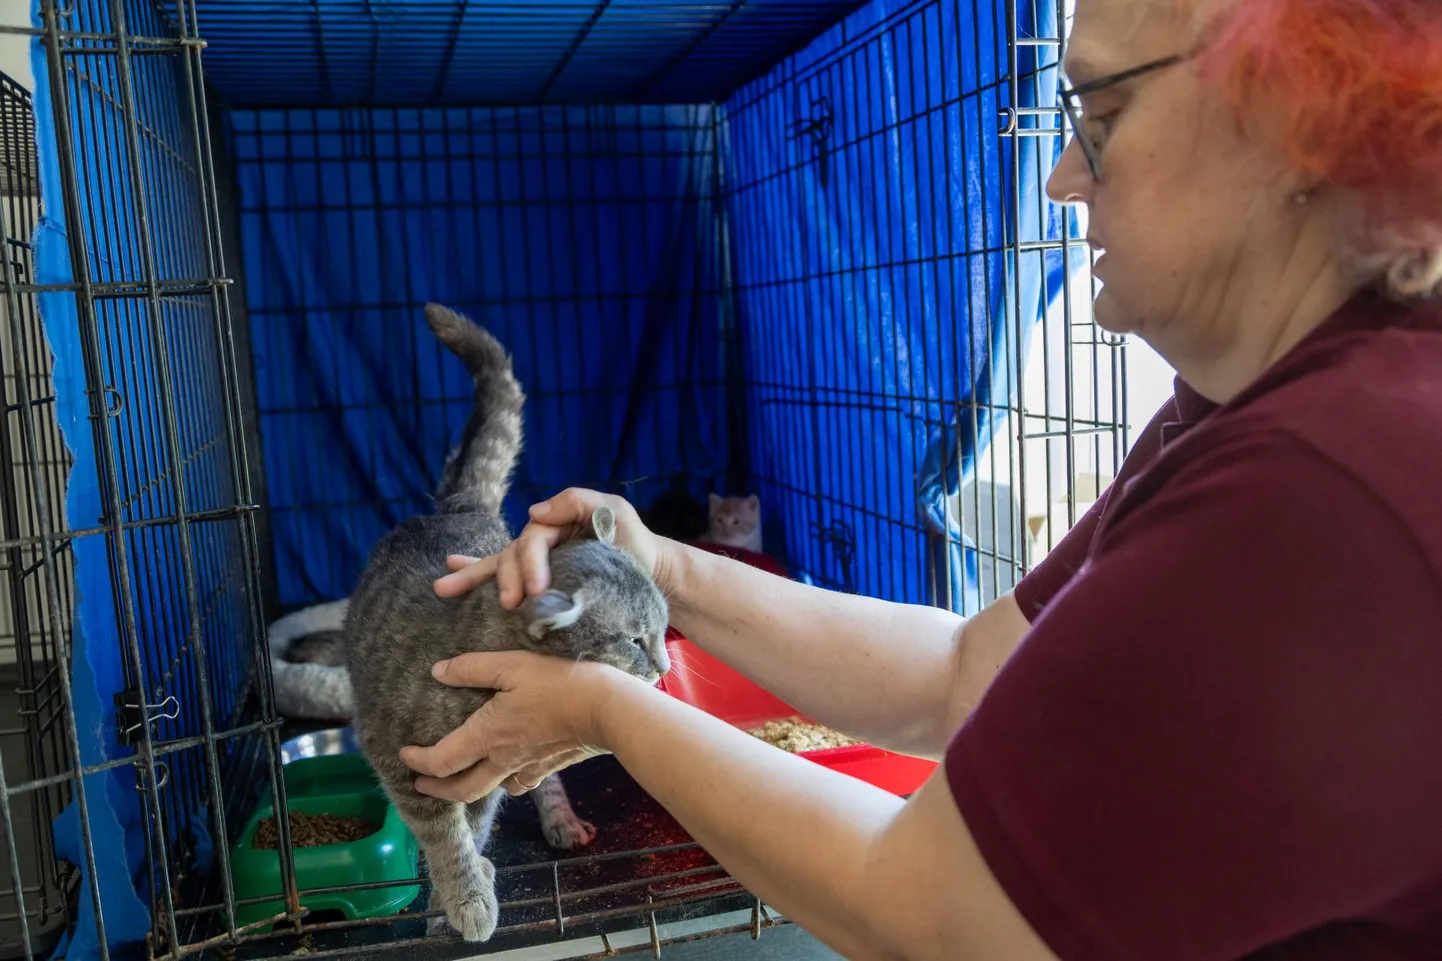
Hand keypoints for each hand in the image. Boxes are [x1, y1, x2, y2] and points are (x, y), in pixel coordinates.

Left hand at [399, 650, 630, 802]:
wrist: (606, 709)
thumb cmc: (557, 684)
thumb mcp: (511, 666)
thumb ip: (472, 668)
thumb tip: (439, 671)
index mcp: (486, 736)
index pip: (441, 761)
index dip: (418, 761)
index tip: (405, 755)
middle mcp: (502, 759)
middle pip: (461, 789)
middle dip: (437, 789)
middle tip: (422, 783)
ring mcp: (527, 767)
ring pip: (491, 788)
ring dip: (471, 786)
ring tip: (464, 774)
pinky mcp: (550, 768)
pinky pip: (520, 783)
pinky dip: (506, 781)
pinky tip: (510, 771)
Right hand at [434, 488, 666, 608]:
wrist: (651, 572)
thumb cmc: (635, 542)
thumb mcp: (614, 512)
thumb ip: (578, 502)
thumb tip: (535, 512)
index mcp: (555, 524)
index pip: (533, 540)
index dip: (530, 564)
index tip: (538, 590)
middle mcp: (542, 542)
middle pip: (512, 555)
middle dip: (506, 578)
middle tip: (510, 603)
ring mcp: (538, 562)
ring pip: (498, 565)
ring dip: (472, 576)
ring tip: (445, 588)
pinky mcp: (541, 583)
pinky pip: (504, 575)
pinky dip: (475, 572)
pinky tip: (451, 578)